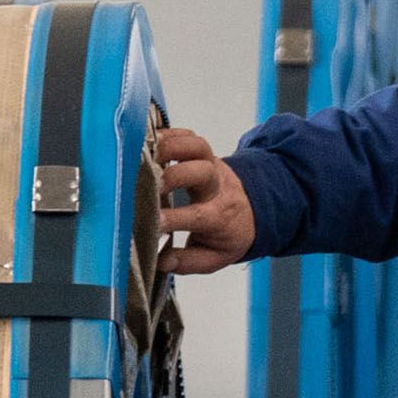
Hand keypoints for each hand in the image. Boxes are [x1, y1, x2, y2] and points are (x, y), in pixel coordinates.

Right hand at [153, 127, 259, 275]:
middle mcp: (217, 186)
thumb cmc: (227, 234)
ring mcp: (211, 164)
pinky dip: (170, 135)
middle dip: (174, 176)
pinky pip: (189, 135)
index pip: (199, 216)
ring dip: (171, 147)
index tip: (154, 222)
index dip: (176, 218)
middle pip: (202, 171)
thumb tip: (163, 261)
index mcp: (220, 216)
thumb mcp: (215, 257)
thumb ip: (188, 262)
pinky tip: (151, 143)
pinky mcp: (203, 152)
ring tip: (147, 157)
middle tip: (150, 186)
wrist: (251, 209)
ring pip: (197, 145)